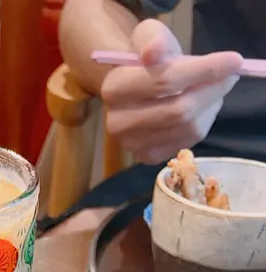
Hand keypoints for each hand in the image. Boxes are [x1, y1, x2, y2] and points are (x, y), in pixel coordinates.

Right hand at [100, 19, 242, 163]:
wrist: (134, 89)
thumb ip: (153, 39)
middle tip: (228, 77)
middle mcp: (118, 122)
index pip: (164, 81)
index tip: (234, 62)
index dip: (203, 71)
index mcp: (115, 88)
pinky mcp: (147, 157)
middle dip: (212, 91)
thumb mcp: (149, 36)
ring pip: (187, 127)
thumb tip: (154, 53)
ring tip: (211, 90)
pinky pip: (187, 140)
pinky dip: (202, 122)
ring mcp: (132, 144)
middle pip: (179, 110)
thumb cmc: (146, 60)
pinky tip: (199, 108)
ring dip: (209, 106)